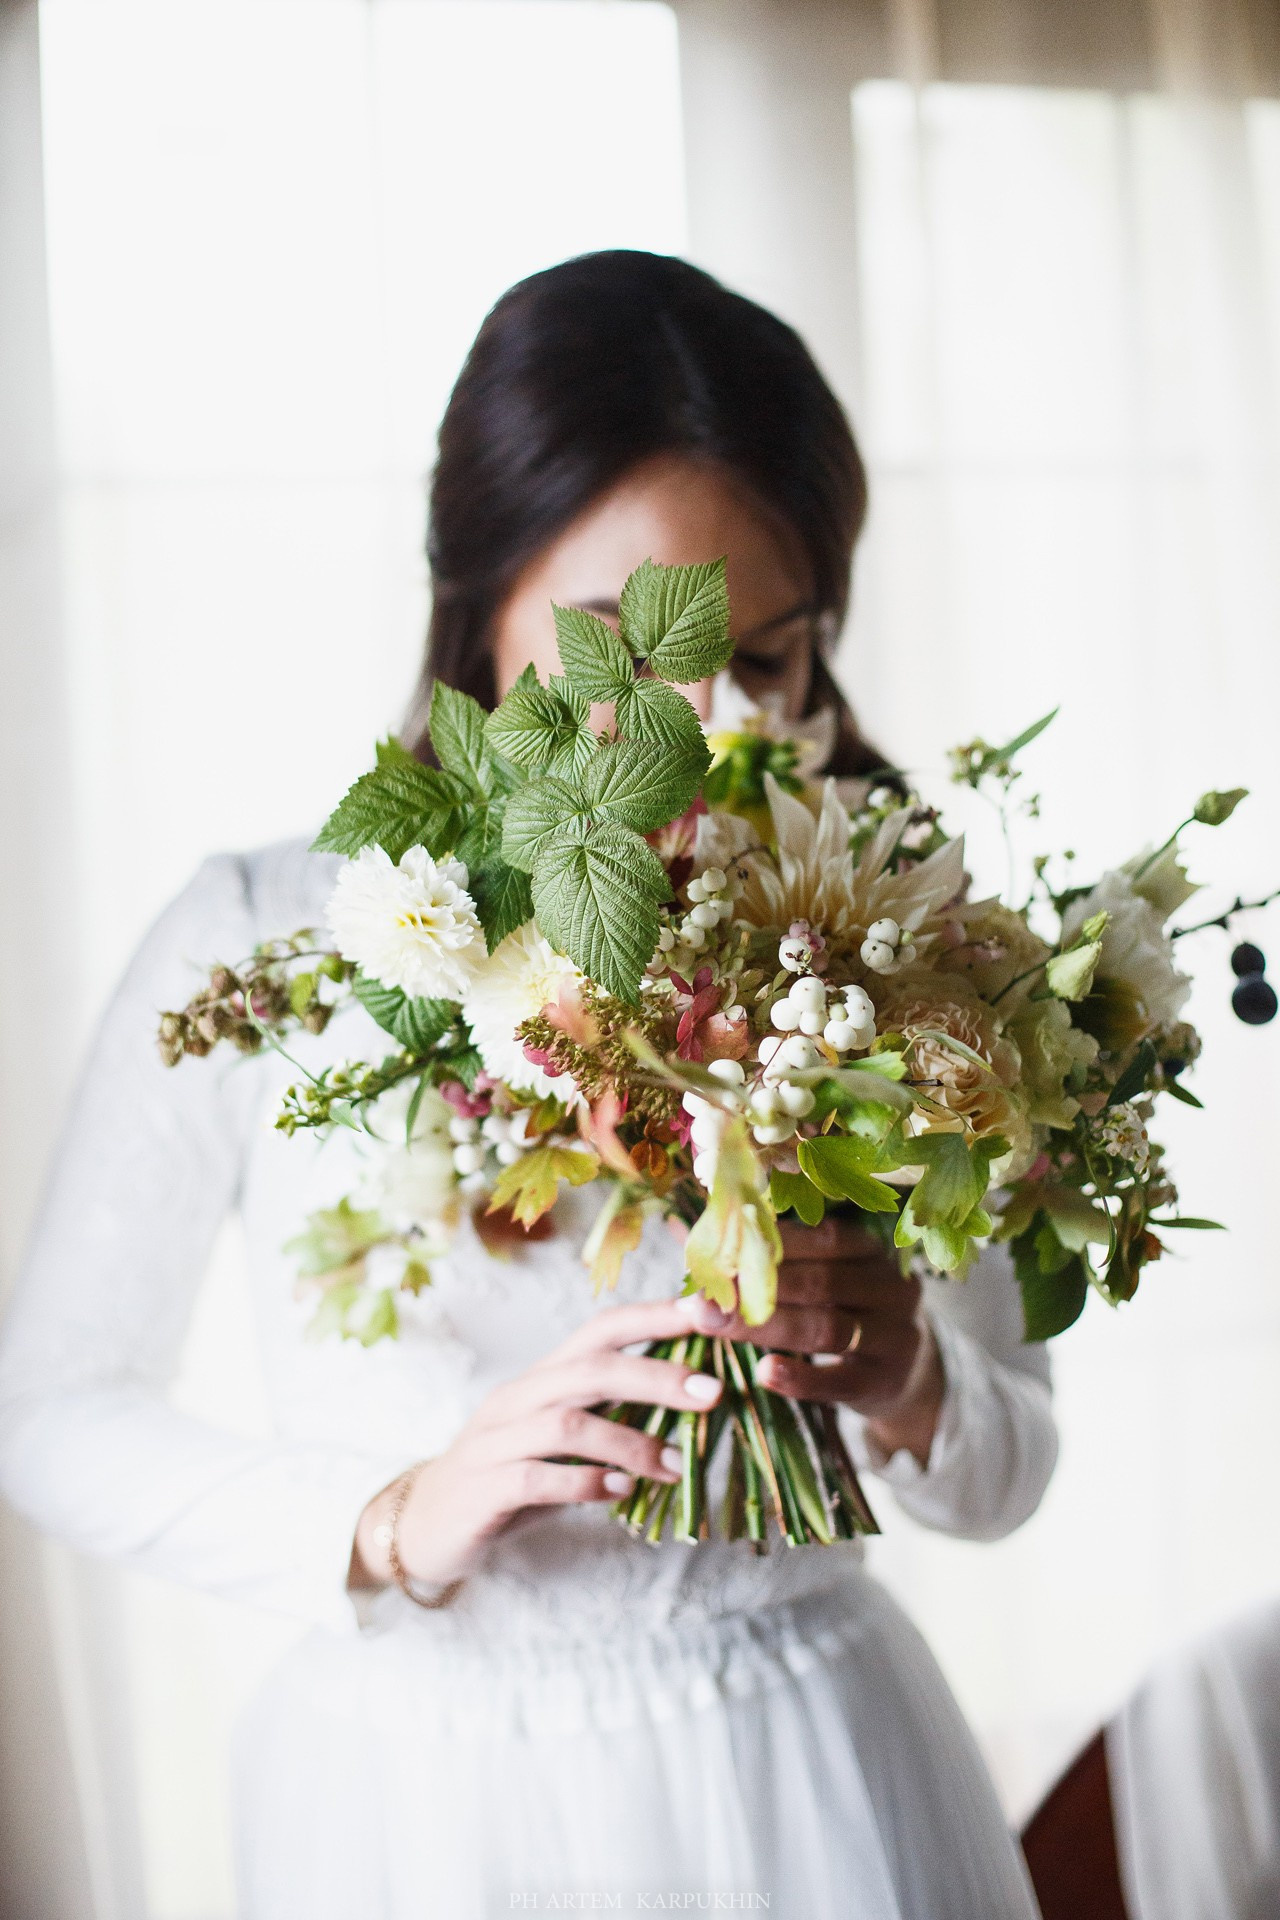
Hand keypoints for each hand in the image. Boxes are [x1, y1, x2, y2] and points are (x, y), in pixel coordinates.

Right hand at [352, 1298, 722, 1590]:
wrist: (427, 1526)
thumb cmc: (511, 1478)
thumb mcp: (562, 1440)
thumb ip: (611, 1416)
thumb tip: (690, 1403)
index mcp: (542, 1378)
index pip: (601, 1329)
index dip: (654, 1316)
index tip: (709, 1313)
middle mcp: (517, 1397)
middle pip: (590, 1368)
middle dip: (656, 1375)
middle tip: (711, 1393)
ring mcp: (495, 1440)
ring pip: (568, 1423)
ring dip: (630, 1443)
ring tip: (673, 1465)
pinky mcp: (483, 1486)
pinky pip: (537, 1476)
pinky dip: (585, 1482)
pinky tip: (620, 1494)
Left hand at [679, 1218, 944, 1465]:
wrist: (901, 1377)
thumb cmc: (845, 1313)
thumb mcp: (821, 1278)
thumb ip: (766, 1255)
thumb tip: (681, 1227)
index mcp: (873, 1250)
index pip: (821, 1238)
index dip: (766, 1244)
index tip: (714, 1252)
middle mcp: (893, 1287)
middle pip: (819, 1283)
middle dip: (755, 1287)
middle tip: (699, 1295)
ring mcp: (898, 1336)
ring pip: (827, 1327)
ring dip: (767, 1327)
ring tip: (716, 1326)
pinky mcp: (888, 1382)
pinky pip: (841, 1380)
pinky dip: (801, 1377)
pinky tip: (764, 1373)